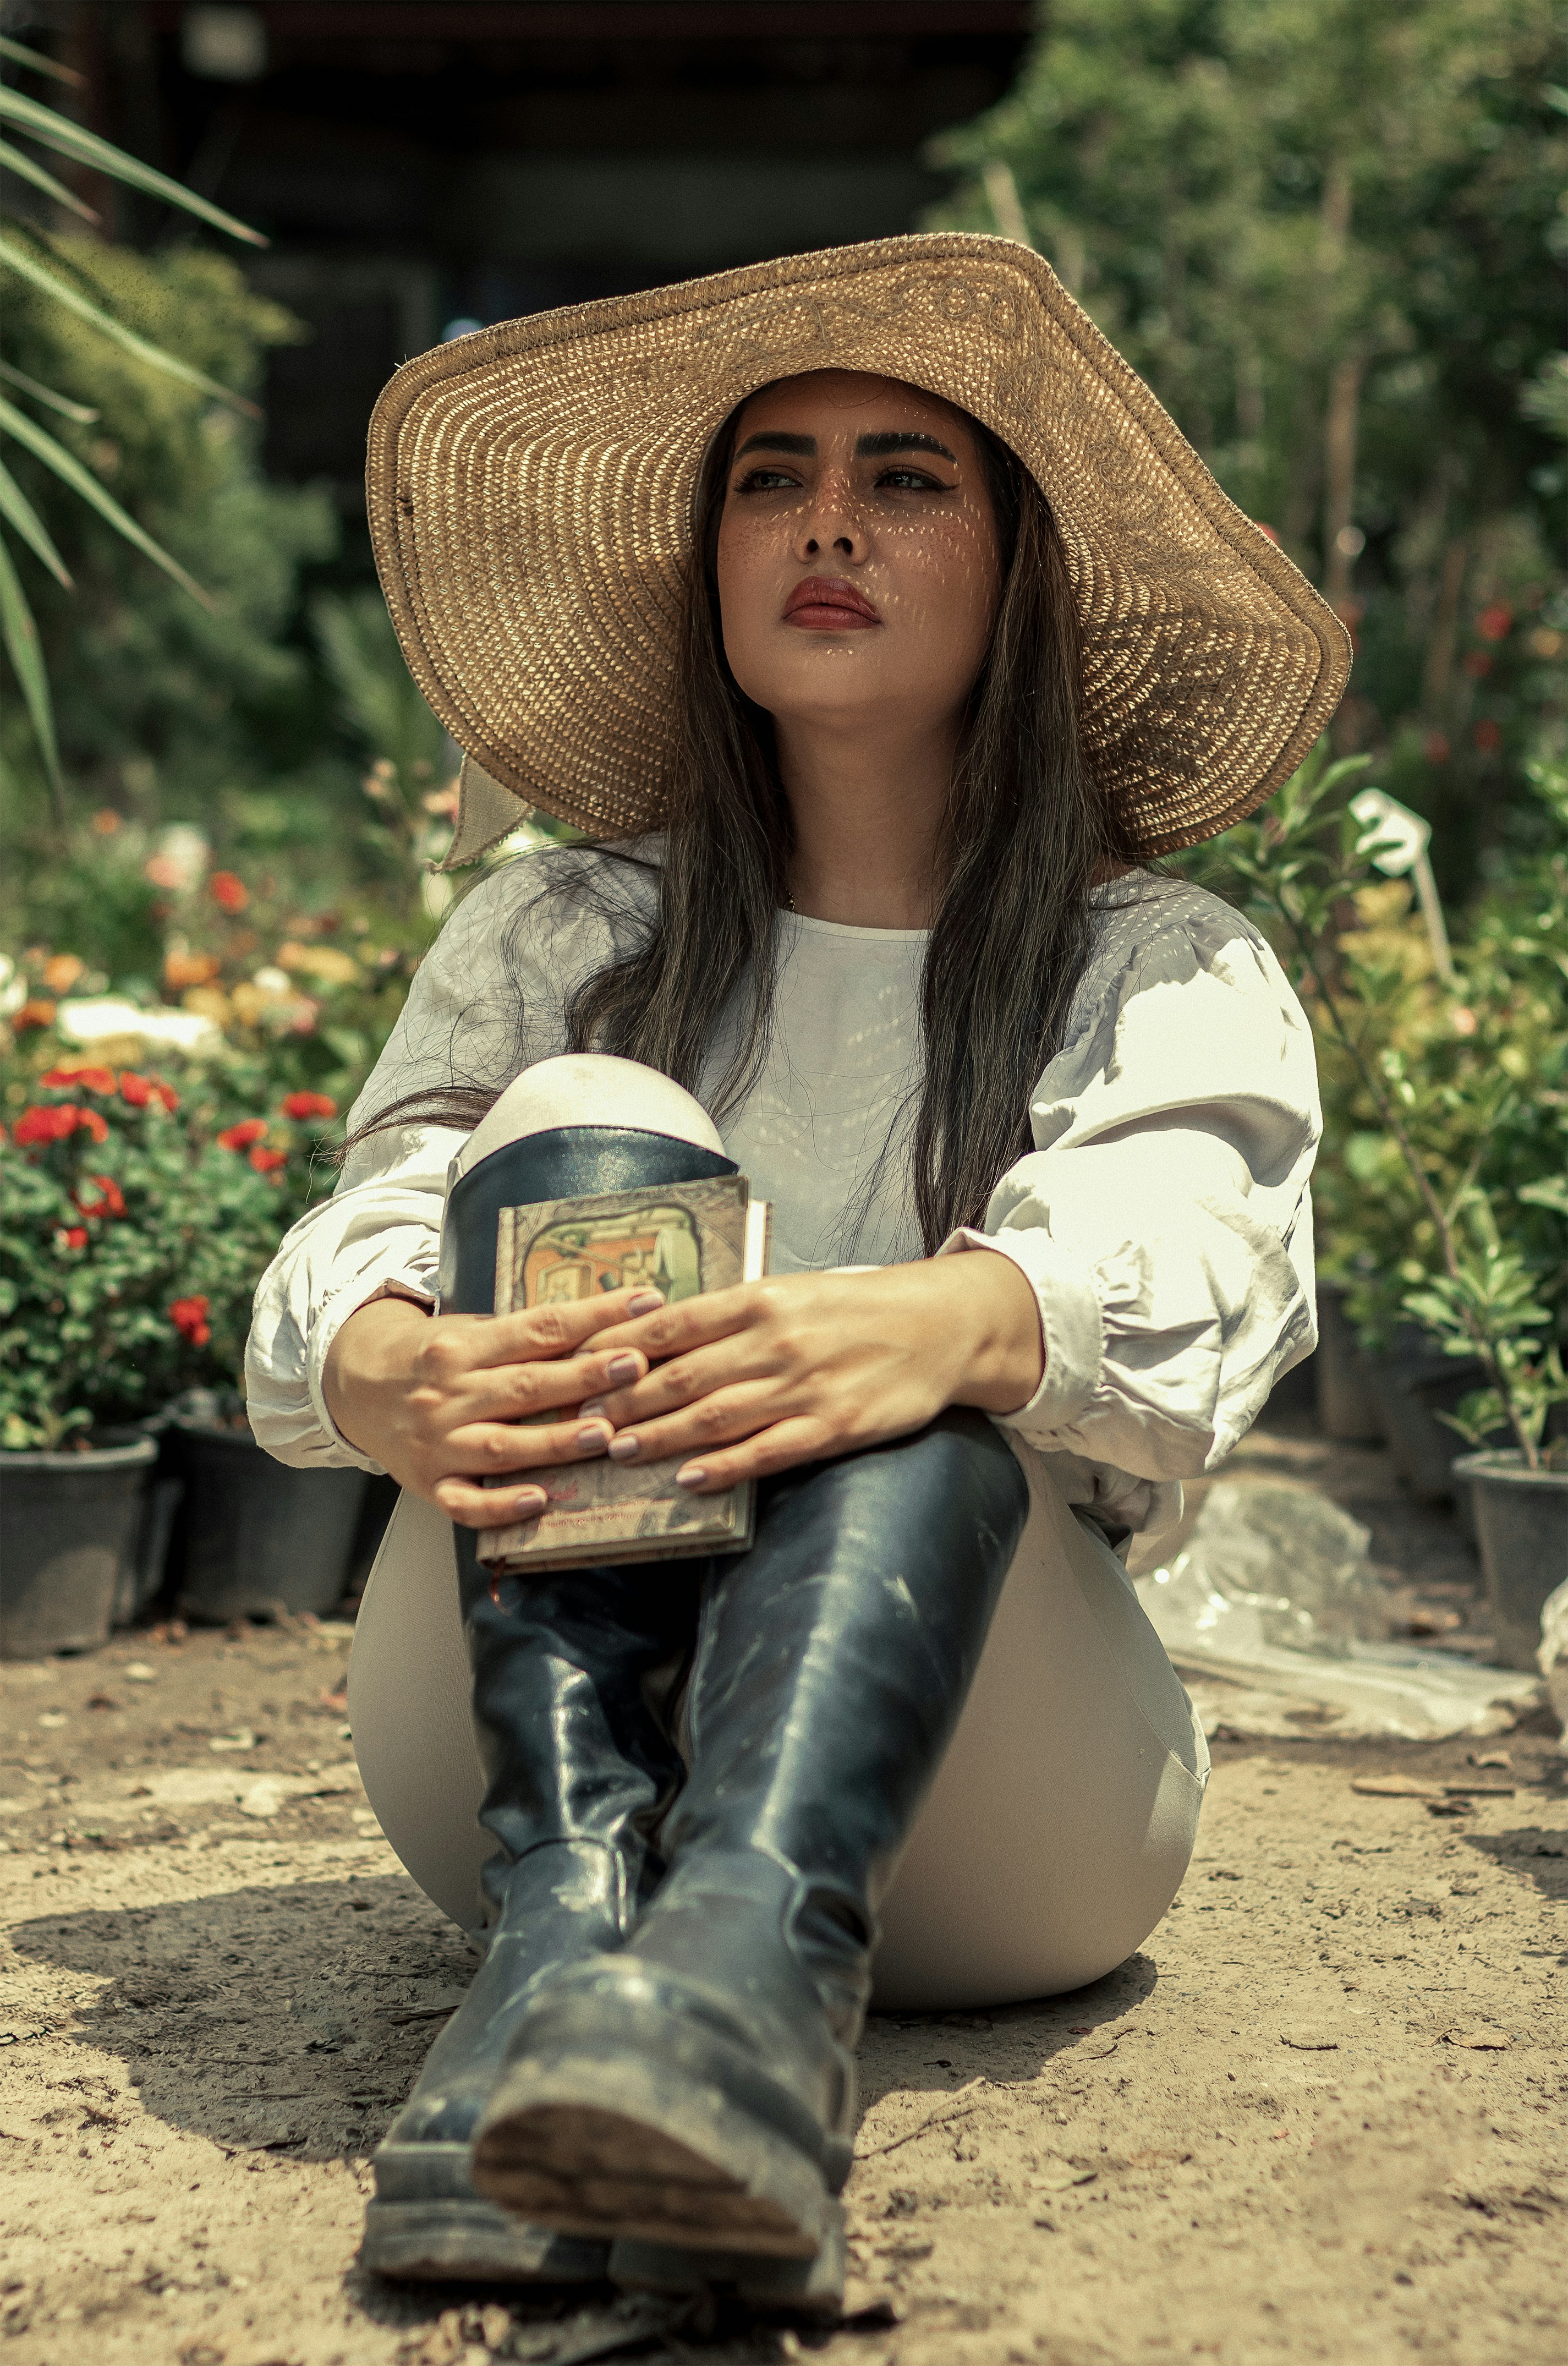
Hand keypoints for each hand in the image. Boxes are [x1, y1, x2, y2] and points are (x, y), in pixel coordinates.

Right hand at [321, 1286, 663, 1526]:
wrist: (351, 1386)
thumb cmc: (429, 1357)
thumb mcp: (466, 1331)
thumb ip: (522, 1336)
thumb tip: (603, 1322)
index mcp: (462, 1346)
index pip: (539, 1327)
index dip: (594, 1315)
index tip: (644, 1305)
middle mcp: (448, 1393)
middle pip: (524, 1385)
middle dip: (583, 1376)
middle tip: (635, 1365)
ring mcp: (436, 1442)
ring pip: (501, 1445)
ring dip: (555, 1442)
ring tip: (604, 1434)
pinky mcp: (428, 1483)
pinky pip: (465, 1502)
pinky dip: (501, 1507)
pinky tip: (539, 1502)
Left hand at [576, 1250, 1042, 1491]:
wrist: (939, 1325)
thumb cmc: (856, 1308)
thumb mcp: (790, 1292)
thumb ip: (730, 1315)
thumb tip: (658, 1333)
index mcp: (760, 1299)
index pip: (672, 1323)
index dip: (618, 1347)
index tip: (577, 1364)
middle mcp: (776, 1340)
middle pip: (682, 1373)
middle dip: (625, 1398)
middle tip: (581, 1418)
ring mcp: (804, 1385)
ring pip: (715, 1414)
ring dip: (661, 1435)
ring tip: (617, 1449)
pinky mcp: (833, 1425)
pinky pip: (768, 1451)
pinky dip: (725, 1466)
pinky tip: (689, 1478)